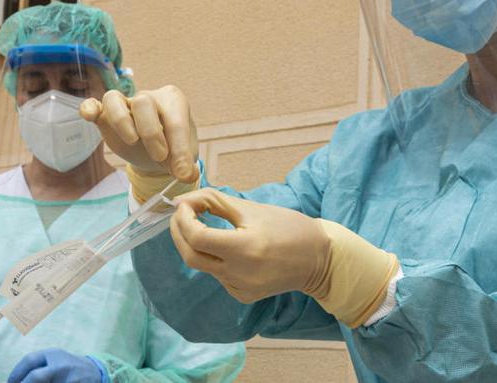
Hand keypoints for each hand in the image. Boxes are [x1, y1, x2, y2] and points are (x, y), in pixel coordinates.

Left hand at [7, 349, 105, 382]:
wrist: (96, 372)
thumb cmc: (67, 368)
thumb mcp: (54, 360)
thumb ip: (37, 367)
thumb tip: (12, 381)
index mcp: (53, 354)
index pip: (29, 361)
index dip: (16, 375)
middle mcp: (61, 365)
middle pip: (36, 377)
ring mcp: (70, 379)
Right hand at [80, 86, 199, 182]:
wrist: (157, 152)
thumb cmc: (172, 148)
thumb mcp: (184, 157)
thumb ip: (186, 165)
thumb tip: (187, 175)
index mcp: (173, 101)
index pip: (175, 119)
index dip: (179, 147)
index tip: (181, 172)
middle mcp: (149, 97)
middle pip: (143, 102)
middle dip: (151, 132)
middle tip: (159, 157)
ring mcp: (125, 104)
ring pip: (115, 98)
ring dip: (121, 121)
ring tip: (131, 141)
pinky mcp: (106, 115)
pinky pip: (95, 103)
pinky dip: (89, 107)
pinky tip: (89, 116)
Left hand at [170, 188, 330, 303]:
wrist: (318, 259)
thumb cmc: (287, 226)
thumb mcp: (251, 208)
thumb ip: (213, 202)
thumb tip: (182, 201)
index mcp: (244, 248)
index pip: (197, 237)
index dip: (183, 220)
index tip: (183, 205)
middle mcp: (240, 273)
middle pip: (191, 256)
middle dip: (179, 233)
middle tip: (180, 215)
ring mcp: (240, 288)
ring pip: (203, 266)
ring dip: (195, 245)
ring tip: (201, 226)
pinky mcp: (242, 296)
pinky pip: (217, 276)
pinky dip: (212, 259)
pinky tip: (226, 249)